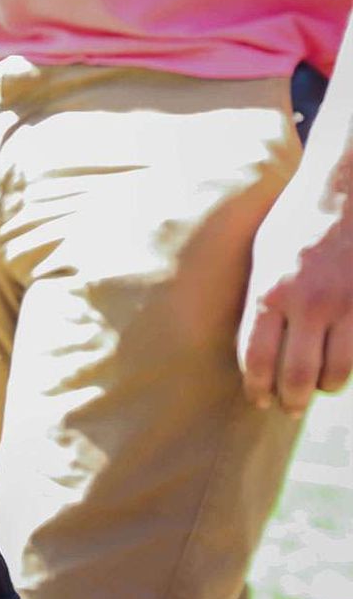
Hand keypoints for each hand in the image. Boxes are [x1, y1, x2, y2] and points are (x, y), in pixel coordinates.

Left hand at [238, 181, 352, 415]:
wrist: (345, 190)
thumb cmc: (295, 220)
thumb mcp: (261, 256)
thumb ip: (258, 300)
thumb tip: (253, 343)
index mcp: (269, 292)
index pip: (256, 358)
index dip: (257, 387)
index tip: (258, 399)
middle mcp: (306, 304)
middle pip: (295, 375)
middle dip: (290, 400)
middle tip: (288, 408)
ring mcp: (343, 306)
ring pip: (335, 372)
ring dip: (323, 388)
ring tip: (316, 390)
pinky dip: (349, 368)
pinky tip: (340, 369)